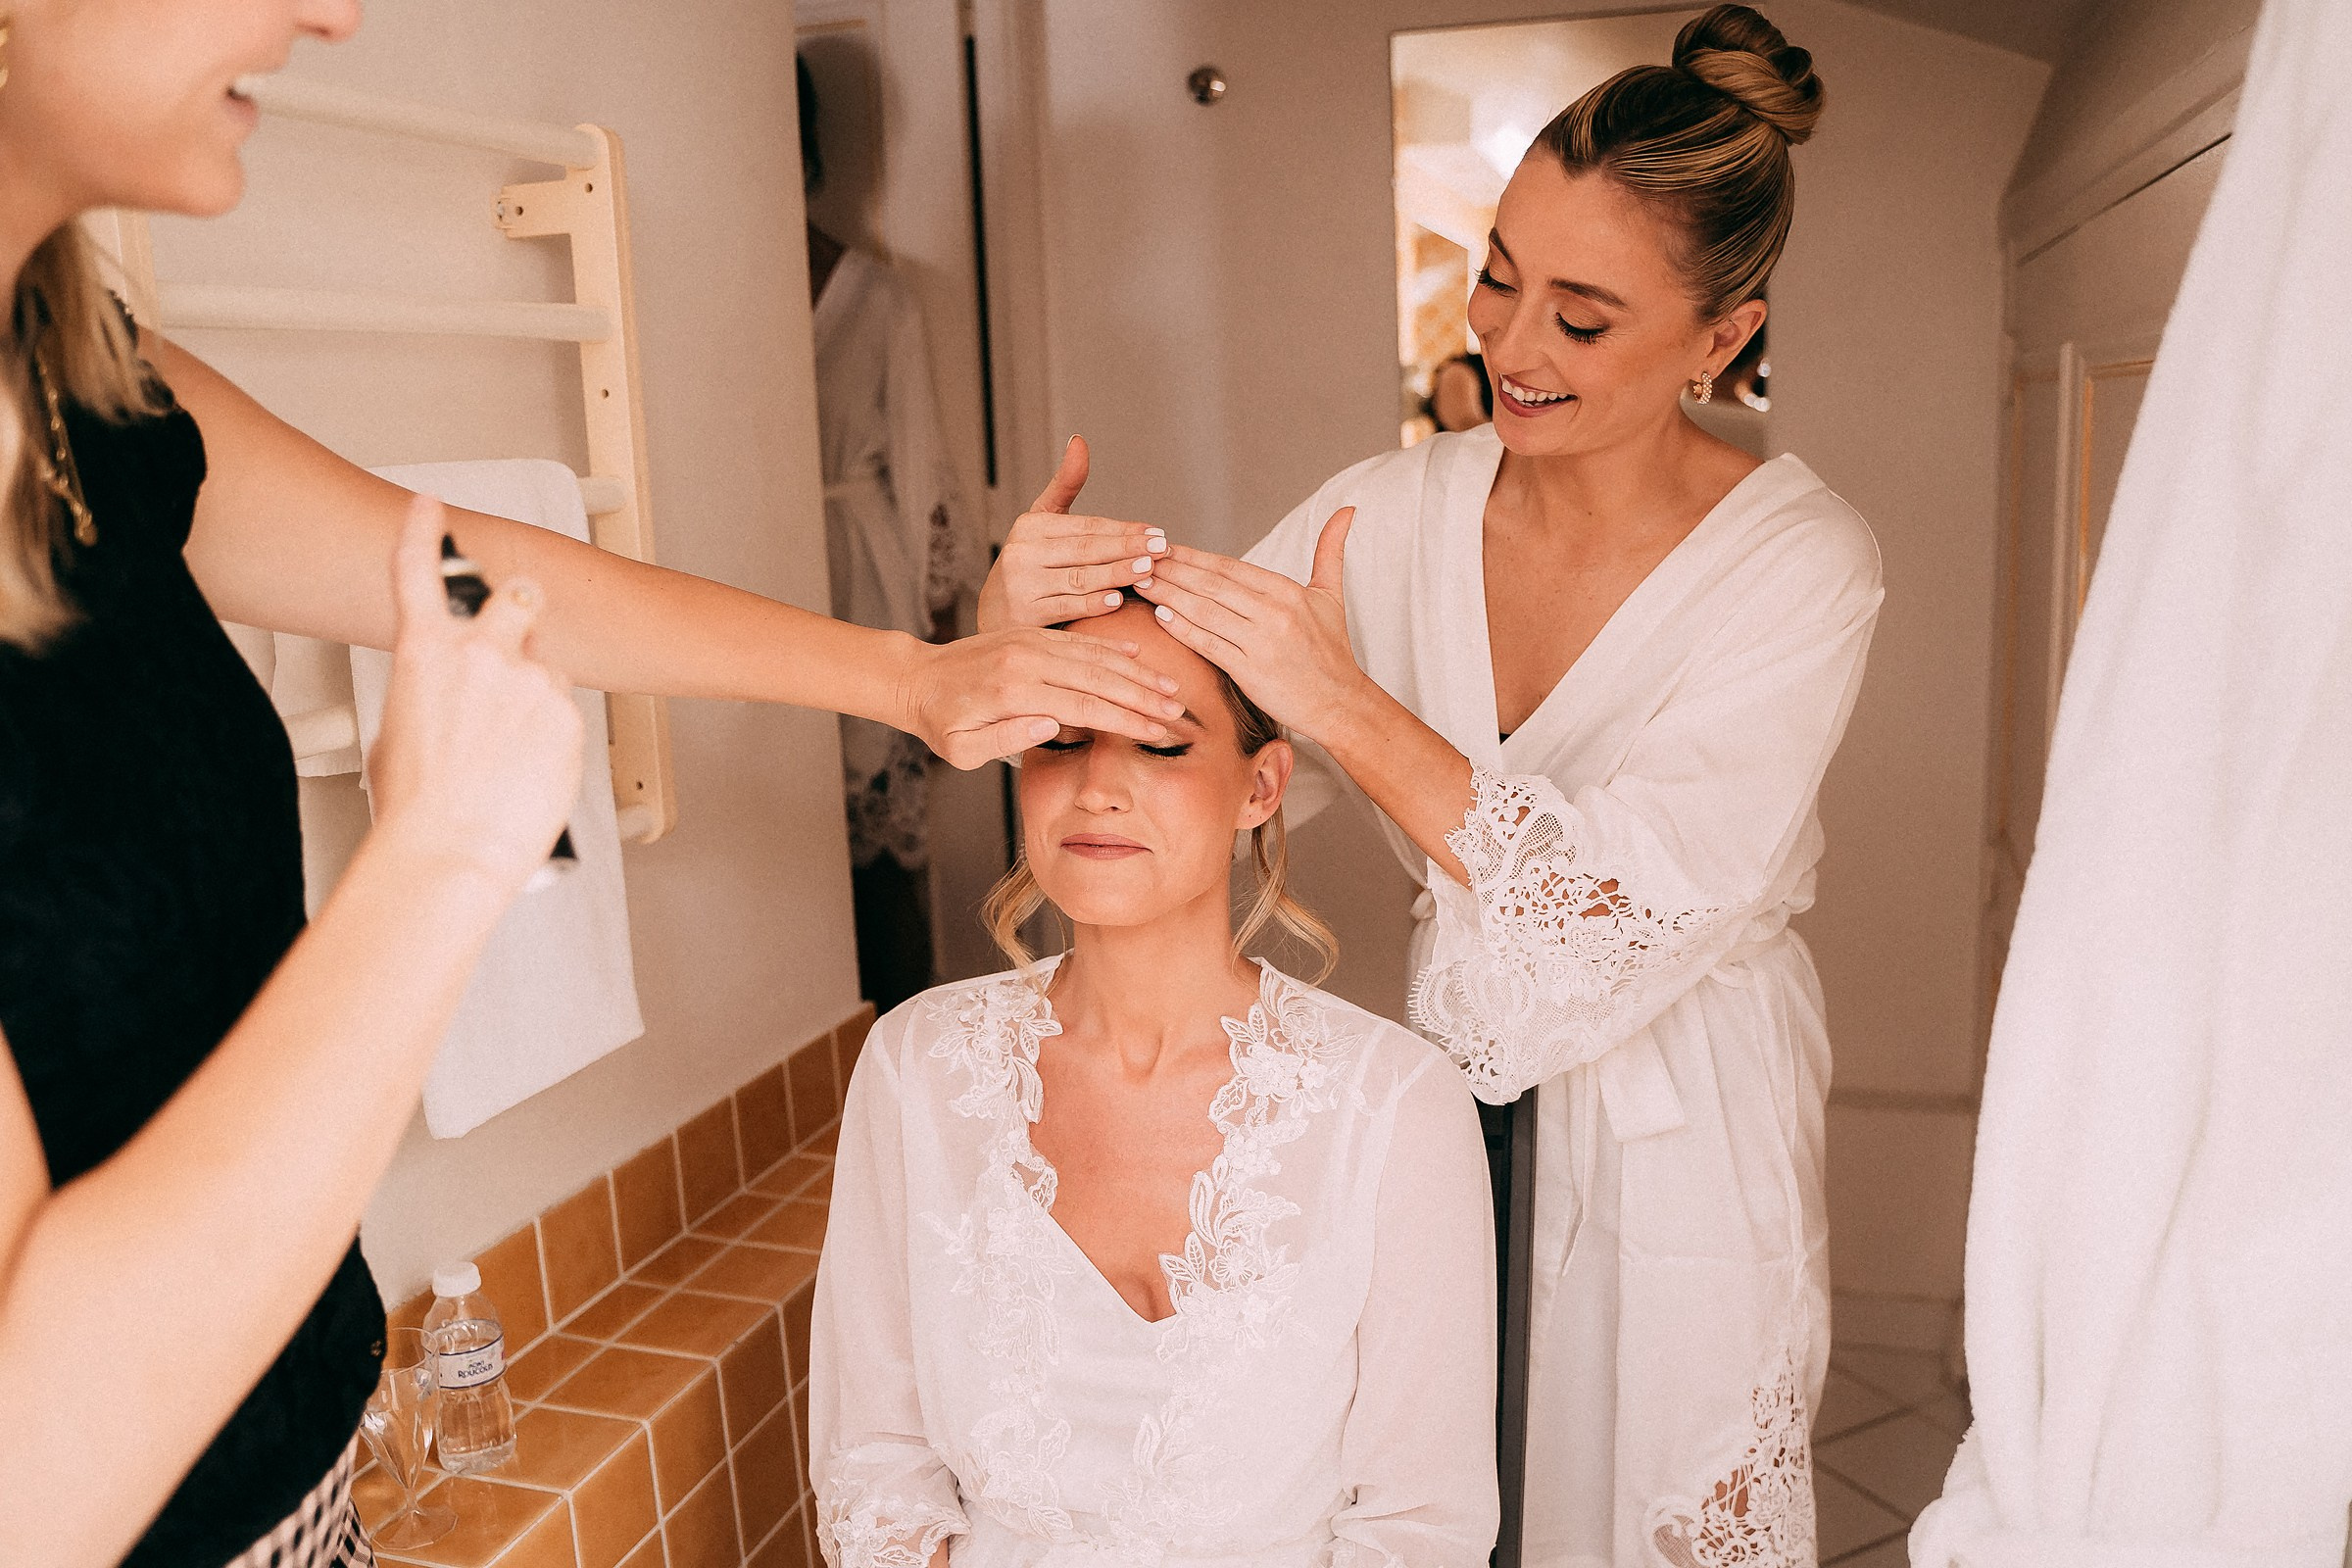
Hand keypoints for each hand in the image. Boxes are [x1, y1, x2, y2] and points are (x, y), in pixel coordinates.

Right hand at [365, 496, 585, 892]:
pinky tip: (526, 769)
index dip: (423, 531)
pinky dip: (551, 736)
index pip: (418, 571)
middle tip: (515, 651)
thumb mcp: (400, 730)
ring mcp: (529, 680)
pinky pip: (565, 712)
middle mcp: (481, 653)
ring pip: (547, 668)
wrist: (451, 848)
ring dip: (535, 696)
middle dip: (522, 613)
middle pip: (519, 598)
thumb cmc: (417, 805)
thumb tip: (450, 695)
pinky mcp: (567, 714)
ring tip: (508, 752)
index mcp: (424, 652)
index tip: (429, 506)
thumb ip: (432, 691)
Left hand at [904, 626, 1185, 767]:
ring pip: (1092, 657)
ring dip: (1135, 674)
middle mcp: (1025, 661)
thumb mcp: (962, 749)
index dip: (1125, 719)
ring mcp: (1029, 643)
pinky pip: (1077, 641)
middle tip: (1178, 712)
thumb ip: (1007, 738)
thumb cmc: (940, 723)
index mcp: (1012, 692)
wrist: (917, 678)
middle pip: (1097, 678)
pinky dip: (1109, 650)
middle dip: (1142, 696)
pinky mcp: (1029, 635)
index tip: (1158, 731)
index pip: (1083, 706)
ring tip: (1168, 689)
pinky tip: (1136, 659)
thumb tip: (1054, 725)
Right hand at [977, 435, 1166, 630]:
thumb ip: (1065, 484)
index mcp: (1030, 526)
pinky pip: (1065, 607)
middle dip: (1126, 548)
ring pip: (1079, 578)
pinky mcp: (1024, 613)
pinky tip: (1116, 599)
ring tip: (1147, 569)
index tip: (1155, 532)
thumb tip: (1079, 441)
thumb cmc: (1031, 565)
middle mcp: (1022, 552)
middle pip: (1085, 549)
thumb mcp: (1043, 522)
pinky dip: (1091, 604)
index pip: (1086, 526)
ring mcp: (1021, 584)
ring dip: (1116, 573)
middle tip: (1161, 548)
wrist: (996, 613)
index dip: (1123, 529)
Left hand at [1135, 508, 1367, 742]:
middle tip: (1139, 558)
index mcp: (1287, 591)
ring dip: (1169, 594)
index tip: (1165, 547)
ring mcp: (1261, 642)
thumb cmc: (1332, 651)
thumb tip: (1346, 510)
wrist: (1339, 703)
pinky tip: (1161, 616)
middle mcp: (1274, 612)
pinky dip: (1183, 629)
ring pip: (1205, 611)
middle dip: (1172, 570)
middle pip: (1212, 584)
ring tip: (1141, 582)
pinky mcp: (1251, 672)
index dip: (1194, 556)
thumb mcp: (1332, 595)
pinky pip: (1209, 645)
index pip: (1230, 566)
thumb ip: (1330, 551)